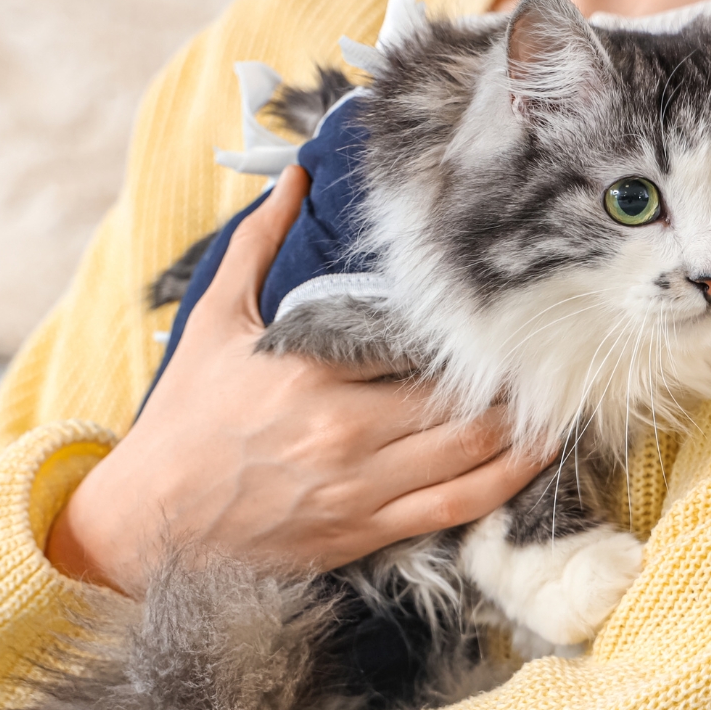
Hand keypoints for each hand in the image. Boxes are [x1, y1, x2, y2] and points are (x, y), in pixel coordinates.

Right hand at [47, 167, 547, 595]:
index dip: (472, 332)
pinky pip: (455, 509)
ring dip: (522, 429)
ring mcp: (362, 489)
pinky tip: (534, 461)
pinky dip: (503, 483)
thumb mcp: (214, 323)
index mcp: (312, 372)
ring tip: (559, 401)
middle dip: (511, 381)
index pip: (416, 344)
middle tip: (552, 356)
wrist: (151, 521)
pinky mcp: (367, 531)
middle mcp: (346, 433)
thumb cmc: (184, 421)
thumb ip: (258, 245)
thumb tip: (295, 178)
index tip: (509, 313)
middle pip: (459, 401)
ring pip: (470, 456)